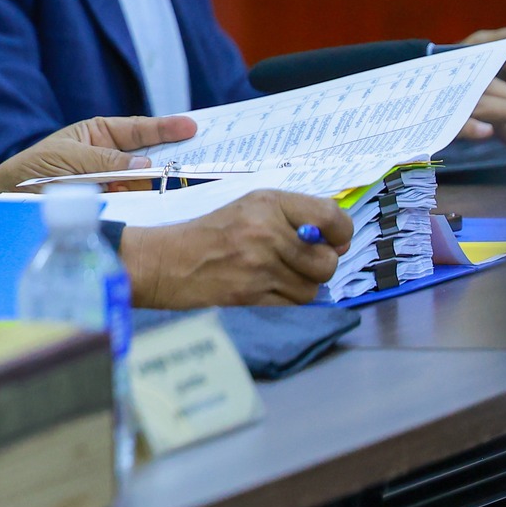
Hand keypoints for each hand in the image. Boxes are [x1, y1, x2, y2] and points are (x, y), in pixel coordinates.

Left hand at [0, 114, 197, 197]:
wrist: (5, 204)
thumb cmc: (31, 172)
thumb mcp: (67, 161)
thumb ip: (105, 162)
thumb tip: (147, 163)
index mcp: (98, 135)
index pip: (138, 129)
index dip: (166, 128)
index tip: (193, 126)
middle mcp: (110, 158)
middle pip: (150, 155)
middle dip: (175, 155)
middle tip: (206, 155)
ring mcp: (112, 183)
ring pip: (147, 182)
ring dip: (165, 182)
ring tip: (189, 181)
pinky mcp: (111, 207)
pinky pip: (135, 204)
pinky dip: (149, 204)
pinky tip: (165, 203)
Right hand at [118, 190, 350, 306]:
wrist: (164, 261)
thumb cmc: (207, 233)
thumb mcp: (248, 208)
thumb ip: (292, 217)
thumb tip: (338, 242)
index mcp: (267, 203)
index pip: (330, 216)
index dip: (341, 233)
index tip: (334, 240)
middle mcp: (266, 231)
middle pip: (327, 260)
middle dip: (320, 266)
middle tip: (300, 262)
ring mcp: (259, 265)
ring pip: (312, 286)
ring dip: (301, 285)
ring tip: (276, 275)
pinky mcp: (252, 294)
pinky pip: (293, 303)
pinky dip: (286, 299)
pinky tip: (265, 288)